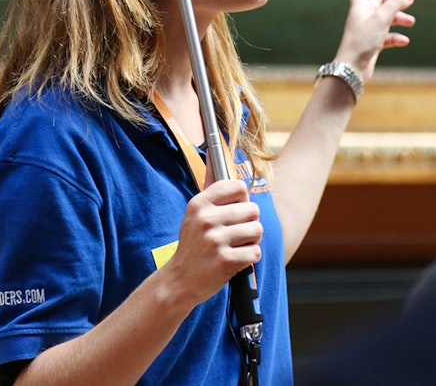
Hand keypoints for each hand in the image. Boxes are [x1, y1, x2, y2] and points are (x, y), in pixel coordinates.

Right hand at [163, 179, 261, 304]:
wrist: (178, 281)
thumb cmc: (192, 245)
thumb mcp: (194, 214)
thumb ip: (210, 188)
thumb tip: (212, 153)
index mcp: (199, 203)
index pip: (238, 187)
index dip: (243, 200)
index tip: (235, 211)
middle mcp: (206, 219)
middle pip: (253, 210)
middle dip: (249, 224)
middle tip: (235, 235)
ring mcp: (215, 240)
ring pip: (257, 230)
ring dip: (252, 241)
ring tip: (236, 247)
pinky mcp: (225, 261)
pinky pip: (255, 252)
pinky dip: (250, 258)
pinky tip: (235, 261)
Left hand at [333, 0, 414, 82]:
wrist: (352, 69)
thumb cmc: (362, 42)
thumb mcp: (381, 19)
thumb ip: (394, 4)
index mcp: (360, 7)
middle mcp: (362, 17)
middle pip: (380, 2)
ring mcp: (367, 31)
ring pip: (386, 19)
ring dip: (399, 18)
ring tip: (412, 21)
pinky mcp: (371, 45)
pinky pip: (387, 37)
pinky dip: (396, 37)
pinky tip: (405, 41)